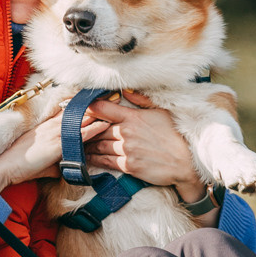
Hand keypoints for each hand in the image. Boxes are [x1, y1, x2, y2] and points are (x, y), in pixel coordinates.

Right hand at [0, 107, 108, 192]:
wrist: (5, 167)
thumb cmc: (20, 165)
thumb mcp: (40, 161)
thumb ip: (55, 162)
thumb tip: (63, 169)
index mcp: (47, 126)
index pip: (68, 111)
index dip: (82, 105)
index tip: (96, 98)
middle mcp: (52, 126)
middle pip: (77, 111)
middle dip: (94, 104)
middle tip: (110, 95)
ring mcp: (55, 134)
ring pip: (80, 119)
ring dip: (98, 112)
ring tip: (113, 104)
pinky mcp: (57, 145)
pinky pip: (79, 135)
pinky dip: (93, 128)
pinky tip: (105, 124)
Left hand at [83, 92, 204, 202]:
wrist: (185, 163)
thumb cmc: (175, 136)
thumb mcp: (161, 112)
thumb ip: (142, 101)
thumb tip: (126, 91)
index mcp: (133, 117)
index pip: (103, 109)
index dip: (86, 107)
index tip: (74, 107)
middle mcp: (127, 132)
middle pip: (97, 128)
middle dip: (84, 128)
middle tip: (70, 129)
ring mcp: (127, 150)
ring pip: (98, 145)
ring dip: (86, 145)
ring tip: (76, 144)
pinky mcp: (128, 165)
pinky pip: (105, 161)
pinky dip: (94, 159)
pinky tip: (86, 158)